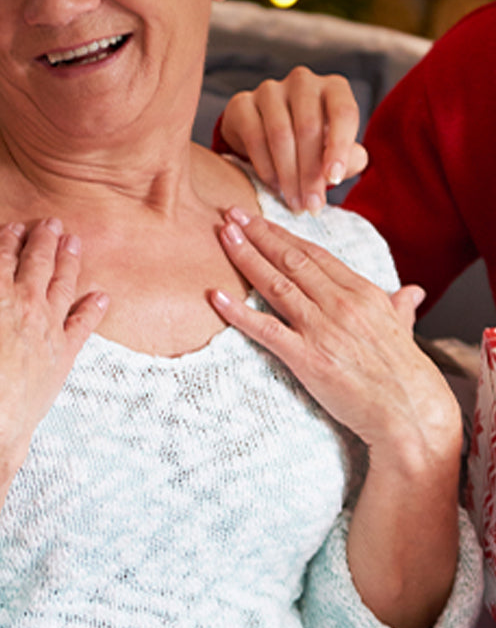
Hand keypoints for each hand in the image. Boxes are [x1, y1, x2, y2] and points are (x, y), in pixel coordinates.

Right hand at [0, 218, 107, 472]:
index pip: (1, 255)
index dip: (9, 238)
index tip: (17, 226)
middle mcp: (22, 303)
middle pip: (38, 261)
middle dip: (45, 240)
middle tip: (54, 223)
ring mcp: (47, 328)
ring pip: (64, 284)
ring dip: (70, 261)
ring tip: (76, 244)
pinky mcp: (62, 356)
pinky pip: (83, 325)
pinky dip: (93, 309)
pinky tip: (101, 297)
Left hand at [209, 208, 454, 454]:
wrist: (409, 412)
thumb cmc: (405, 373)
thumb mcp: (404, 329)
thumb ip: (398, 306)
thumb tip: (411, 291)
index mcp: (362, 292)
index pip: (314, 254)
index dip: (282, 234)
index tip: (258, 219)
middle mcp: (340, 304)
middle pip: (290, 260)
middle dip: (258, 234)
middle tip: (231, 215)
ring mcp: (321, 329)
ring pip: (275, 284)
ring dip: (246, 258)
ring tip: (223, 237)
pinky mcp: (306, 357)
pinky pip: (266, 329)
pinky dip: (238, 312)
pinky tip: (216, 297)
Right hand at [220, 68, 368, 214]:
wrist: (264, 133)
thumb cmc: (308, 143)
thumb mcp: (334, 149)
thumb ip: (348, 158)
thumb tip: (341, 169)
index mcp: (334, 87)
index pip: (343, 113)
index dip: (339, 148)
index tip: (334, 180)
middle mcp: (303, 81)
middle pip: (309, 128)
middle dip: (310, 173)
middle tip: (311, 205)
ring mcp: (269, 90)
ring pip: (280, 134)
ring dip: (288, 175)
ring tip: (293, 202)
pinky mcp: (241, 103)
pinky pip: (254, 137)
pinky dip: (265, 167)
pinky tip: (274, 186)